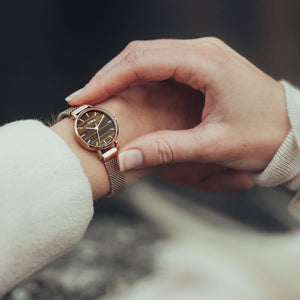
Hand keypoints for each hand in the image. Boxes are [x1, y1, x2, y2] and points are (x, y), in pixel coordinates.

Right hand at [67, 38, 287, 178]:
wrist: (293, 130)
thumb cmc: (263, 136)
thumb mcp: (214, 146)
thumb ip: (167, 150)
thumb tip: (125, 157)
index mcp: (205, 63)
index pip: (142, 63)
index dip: (108, 80)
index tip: (84, 100)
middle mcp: (202, 51)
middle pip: (140, 54)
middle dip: (108, 76)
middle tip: (84, 100)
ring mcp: (203, 56)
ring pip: (148, 57)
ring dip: (120, 76)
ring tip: (98, 98)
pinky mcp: (203, 66)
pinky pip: (161, 66)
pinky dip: (137, 79)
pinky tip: (125, 93)